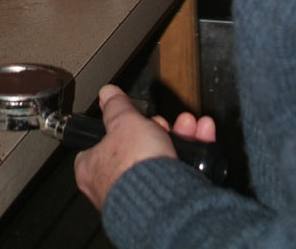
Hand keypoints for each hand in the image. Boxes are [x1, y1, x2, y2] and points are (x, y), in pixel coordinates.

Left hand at [74, 85, 216, 210]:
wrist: (165, 200)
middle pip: (138, 147)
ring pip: (162, 156)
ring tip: (189, 124)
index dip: (120, 125)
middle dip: (158, 128)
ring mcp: (142, 193)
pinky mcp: (167, 201)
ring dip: (180, 135)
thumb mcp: (124, 122)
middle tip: (162, 123)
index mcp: (93, 169)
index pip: (101, 142)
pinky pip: (181, 171)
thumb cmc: (134, 167)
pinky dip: (194, 152)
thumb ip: (116, 107)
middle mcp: (115, 186)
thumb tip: (108, 94)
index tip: (133, 116)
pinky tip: (202, 134)